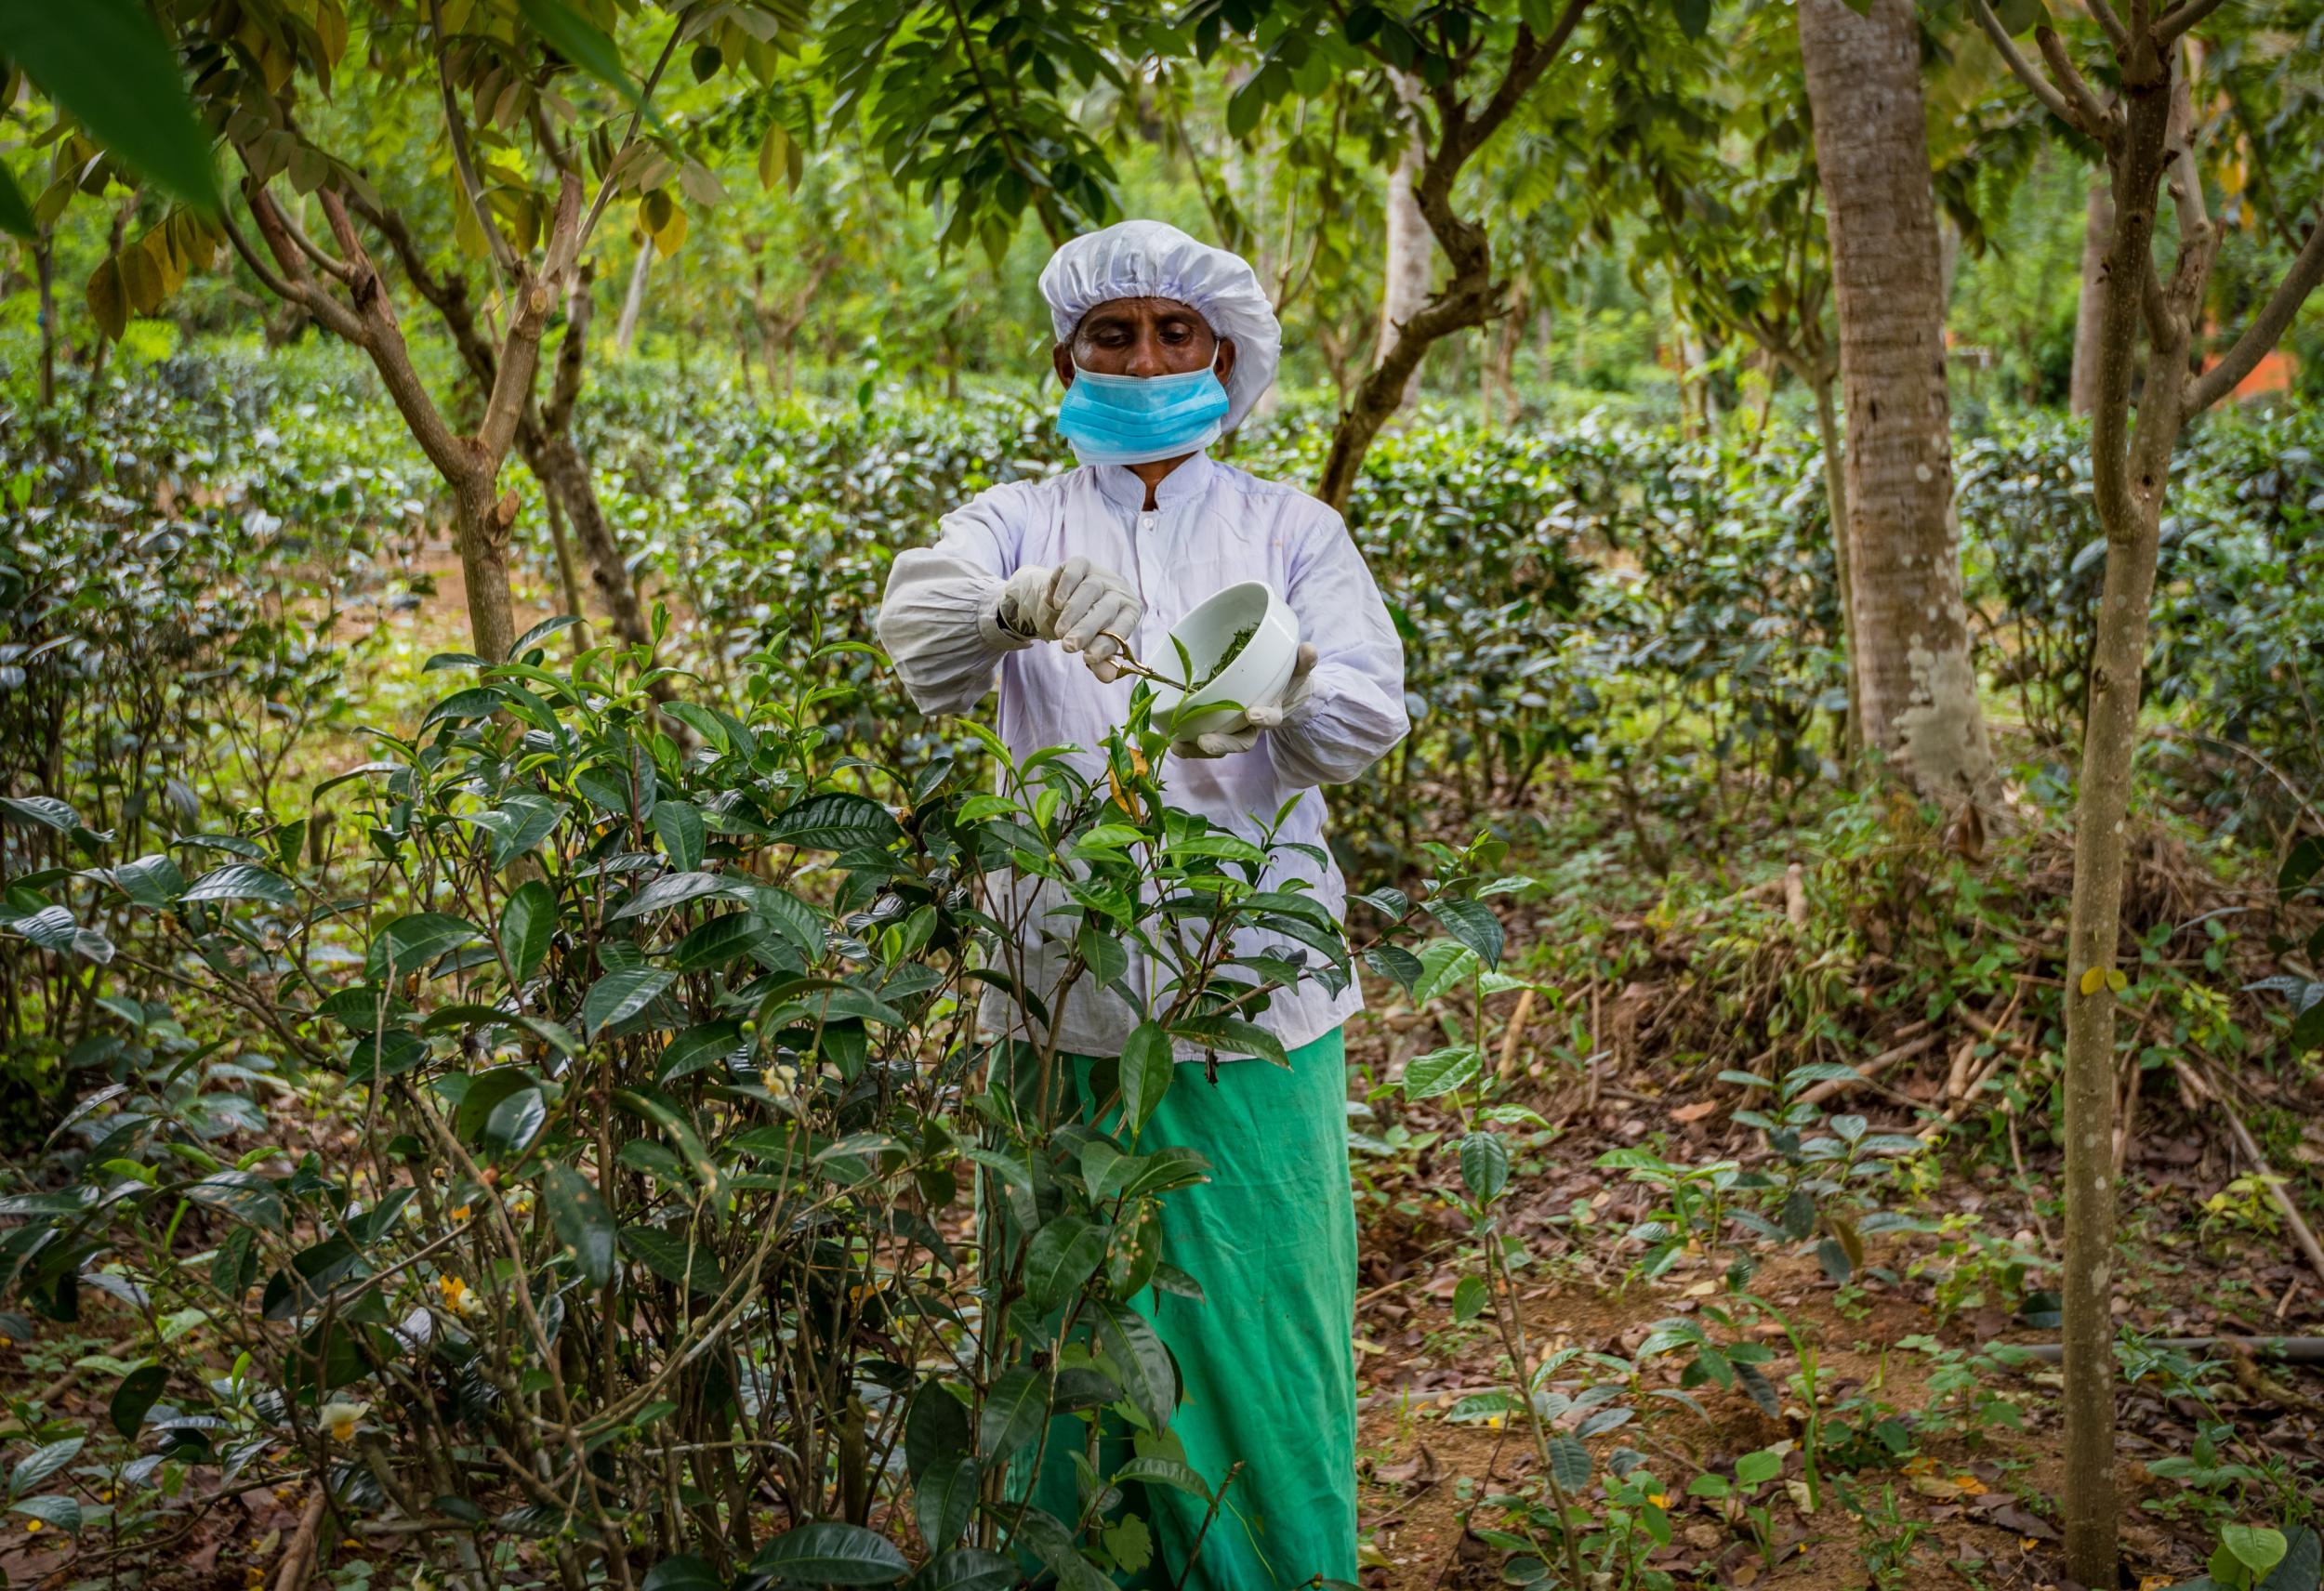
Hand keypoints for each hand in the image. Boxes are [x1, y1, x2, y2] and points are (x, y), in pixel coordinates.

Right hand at [993, 559, 1142, 681]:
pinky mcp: (1081, 563)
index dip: (1107, 643)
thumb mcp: (1093, 644)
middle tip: (1069, 647)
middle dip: (1086, 629)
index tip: (1088, 659)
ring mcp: (1100, 574)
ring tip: (1059, 632)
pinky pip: (1074, 571)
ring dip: (1072, 613)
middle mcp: (1118, 591)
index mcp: (1129, 611)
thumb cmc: (1087, 625)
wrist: (1067, 600)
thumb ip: (1099, 661)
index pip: (1124, 626)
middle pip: (1105, 608)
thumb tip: (1106, 678)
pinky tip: (1056, 603)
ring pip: (1089, 590)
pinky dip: (1065, 587)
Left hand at [1171, 645, 1317, 758]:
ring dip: (1198, 749)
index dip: (1263, 718)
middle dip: (1222, 743)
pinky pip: (1203, 741)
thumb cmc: (1289, 679)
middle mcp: (1252, 726)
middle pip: (1240, 741)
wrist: (1282, 694)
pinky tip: (1172, 742)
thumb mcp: (1299, 670)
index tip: (1253, 714)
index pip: (1270, 718)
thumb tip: (1309, 650)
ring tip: (1179, 747)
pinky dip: (1188, 745)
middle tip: (1205, 742)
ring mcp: (1234, 729)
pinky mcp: (1217, 727)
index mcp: (1273, 710)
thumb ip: (1304, 661)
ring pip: (1219, 745)